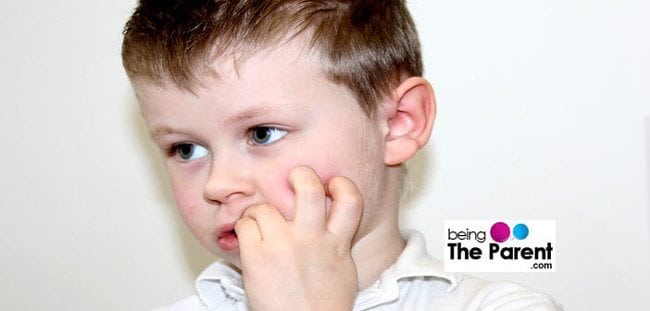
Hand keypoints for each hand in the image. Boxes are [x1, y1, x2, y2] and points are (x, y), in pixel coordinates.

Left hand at [235, 165, 362, 310]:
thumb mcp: (342, 272)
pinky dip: (244, 228)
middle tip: (294, 178)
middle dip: (300, 174)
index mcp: (337, 243)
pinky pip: (245, 225)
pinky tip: (248, 239)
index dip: (342, 184)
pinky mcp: (258, 256)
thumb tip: (333, 230)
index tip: (333, 184)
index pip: (350, 199)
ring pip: (266, 206)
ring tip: (260, 221)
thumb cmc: (323, 307)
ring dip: (260, 211)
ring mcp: (284, 245)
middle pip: (309, 187)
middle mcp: (312, 239)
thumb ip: (337, 245)